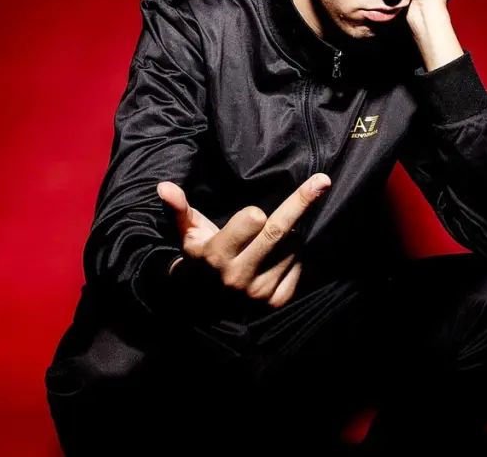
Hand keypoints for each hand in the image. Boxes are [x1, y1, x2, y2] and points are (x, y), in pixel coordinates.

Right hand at [156, 173, 330, 307]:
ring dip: (290, 235)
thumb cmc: (199, 257)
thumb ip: (178, 209)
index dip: (253, 214)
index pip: (251, 221)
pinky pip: (298, 265)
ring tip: (270, 239)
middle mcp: (239, 276)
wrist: (203, 304)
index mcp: (217, 255)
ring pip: (291, 247)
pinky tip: (278, 256)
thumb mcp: (187, 233)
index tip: (253, 213)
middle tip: (322, 181)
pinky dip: (294, 255)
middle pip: (278, 231)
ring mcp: (260, 292)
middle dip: (301, 203)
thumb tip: (164, 186)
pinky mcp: (277, 301)